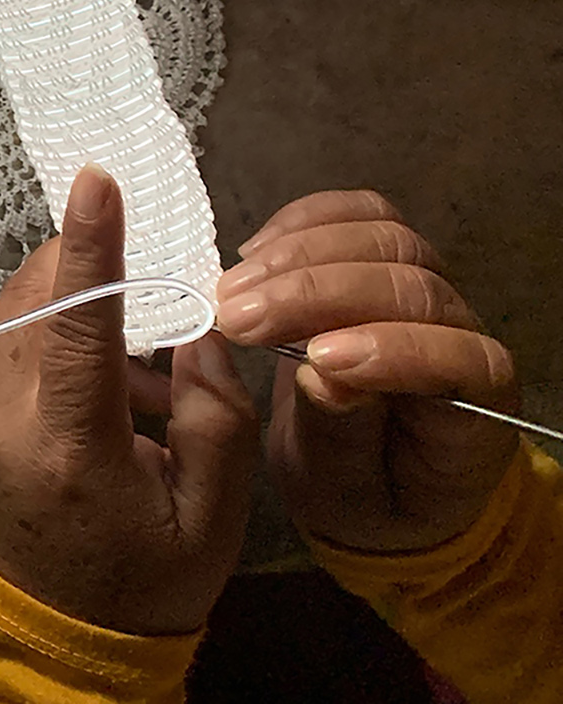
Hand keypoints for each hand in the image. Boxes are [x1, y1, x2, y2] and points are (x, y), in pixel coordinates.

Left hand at [0, 165, 256, 635]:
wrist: (51, 645)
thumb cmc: (142, 586)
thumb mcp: (211, 517)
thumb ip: (217, 415)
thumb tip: (203, 325)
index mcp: (68, 447)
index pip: (76, 325)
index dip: (89, 247)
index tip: (96, 179)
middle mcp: (4, 420)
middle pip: (37, 300)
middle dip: (87, 264)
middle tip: (149, 266)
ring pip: (16, 315)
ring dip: (74, 300)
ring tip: (146, 355)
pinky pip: (8, 344)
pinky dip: (55, 333)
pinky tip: (113, 379)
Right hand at [216, 190, 518, 553]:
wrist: (364, 475)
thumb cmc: (364, 495)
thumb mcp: (347, 493)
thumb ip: (343, 435)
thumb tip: (323, 375)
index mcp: (477, 408)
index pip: (458, 358)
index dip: (391, 350)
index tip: (313, 362)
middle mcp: (463, 335)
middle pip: (411, 283)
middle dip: (315, 293)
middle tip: (236, 316)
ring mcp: (425, 288)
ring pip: (384, 238)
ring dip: (298, 254)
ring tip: (231, 289)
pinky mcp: (382, 259)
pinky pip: (358, 214)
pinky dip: (301, 222)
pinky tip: (252, 254)